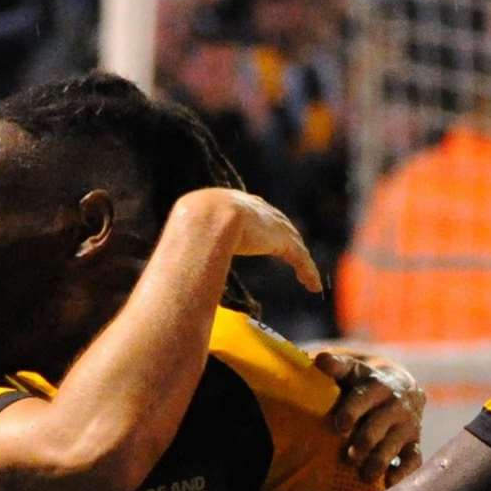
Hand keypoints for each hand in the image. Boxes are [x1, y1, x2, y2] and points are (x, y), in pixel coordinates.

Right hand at [175, 187, 321, 292]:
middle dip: (287, 239)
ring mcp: (271, 223)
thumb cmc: (189, 228)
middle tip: (294, 253)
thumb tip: (176, 265)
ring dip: (301, 262)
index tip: (268, 236)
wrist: (205, 219)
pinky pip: (300, 258)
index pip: (255, 213)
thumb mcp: (190, 234)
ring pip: (293, 244)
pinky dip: (308, 272)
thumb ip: (190, 249)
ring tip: (308, 279)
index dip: (263, 225)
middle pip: (279, 225)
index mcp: (234, 202)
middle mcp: (257, 209)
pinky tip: (313, 288)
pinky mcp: (281, 240)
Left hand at [313, 350, 425, 484]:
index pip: (365, 396)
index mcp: (376, 384)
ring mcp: (407, 424)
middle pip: (379, 424)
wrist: (402, 389)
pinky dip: (404, 472)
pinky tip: (389, 483)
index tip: (340, 425)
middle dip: (364, 441)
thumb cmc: (363, 384)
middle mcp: (395, 403)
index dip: (353, 410)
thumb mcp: (351, 371)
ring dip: (379, 460)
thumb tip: (320, 360)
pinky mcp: (414, 443)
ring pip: (394, 444)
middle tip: (348, 456)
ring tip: (364, 476)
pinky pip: (413, 459)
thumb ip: (335, 367)